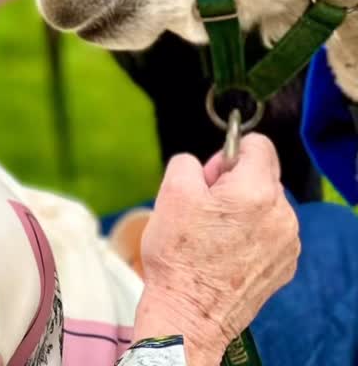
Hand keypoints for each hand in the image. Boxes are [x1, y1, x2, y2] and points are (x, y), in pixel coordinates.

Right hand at [133, 135, 299, 365]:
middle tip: (206, 207)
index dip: (229, 153)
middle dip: (235, 182)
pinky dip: (254, 234)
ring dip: (245, 209)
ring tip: (215, 234)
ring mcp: (288, 244)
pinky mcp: (286, 266)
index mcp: (257, 191)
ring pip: (267, 204)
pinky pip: (272, 232)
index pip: (258, 144)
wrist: (188, 315)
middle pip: (263, 174)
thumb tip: (211, 168)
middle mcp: (282, 215)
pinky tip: (228, 253)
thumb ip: (191, 161)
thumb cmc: (178, 254)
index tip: (211, 177)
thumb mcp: (171, 190)